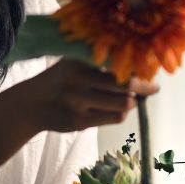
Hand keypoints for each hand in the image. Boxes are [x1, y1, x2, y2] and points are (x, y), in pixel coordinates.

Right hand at [10, 59, 158, 133]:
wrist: (30, 105)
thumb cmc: (59, 79)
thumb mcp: (73, 62)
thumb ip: (99, 61)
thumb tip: (137, 66)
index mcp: (79, 61)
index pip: (118, 63)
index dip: (138, 68)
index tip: (150, 70)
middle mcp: (79, 81)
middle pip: (125, 85)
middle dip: (144, 87)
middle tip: (153, 87)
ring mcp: (79, 103)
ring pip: (122, 104)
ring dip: (132, 102)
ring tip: (132, 99)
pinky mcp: (80, 122)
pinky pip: (113, 118)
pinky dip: (121, 113)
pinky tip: (119, 109)